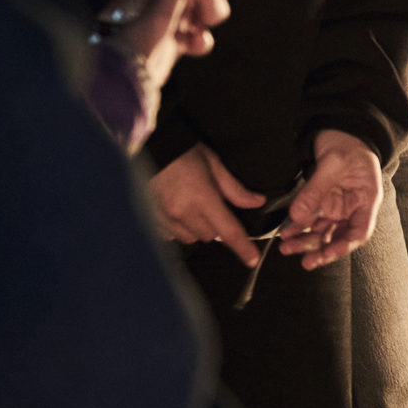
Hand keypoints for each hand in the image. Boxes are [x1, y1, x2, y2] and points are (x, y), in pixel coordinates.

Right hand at [150, 144, 265, 266]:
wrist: (150, 146)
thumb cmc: (185, 153)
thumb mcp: (214, 165)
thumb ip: (235, 189)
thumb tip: (257, 202)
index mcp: (202, 198)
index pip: (228, 230)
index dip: (243, 247)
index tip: (253, 260)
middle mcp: (182, 213)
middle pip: (210, 236)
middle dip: (215, 225)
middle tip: (210, 204)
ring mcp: (165, 218)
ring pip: (190, 238)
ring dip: (196, 228)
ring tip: (191, 206)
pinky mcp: (151, 220)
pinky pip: (171, 235)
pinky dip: (177, 228)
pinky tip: (176, 210)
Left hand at [278, 130, 381, 268]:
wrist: (340, 128)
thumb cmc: (347, 142)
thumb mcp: (332, 163)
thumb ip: (315, 190)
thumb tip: (298, 216)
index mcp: (366, 199)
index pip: (359, 232)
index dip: (343, 247)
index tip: (325, 254)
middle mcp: (353, 207)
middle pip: (339, 237)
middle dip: (321, 250)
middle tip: (304, 260)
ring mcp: (338, 205)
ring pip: (323, 232)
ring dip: (306, 241)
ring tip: (287, 247)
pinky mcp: (323, 201)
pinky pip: (311, 220)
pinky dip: (299, 228)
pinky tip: (287, 232)